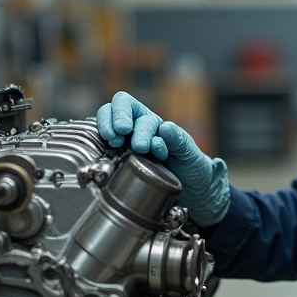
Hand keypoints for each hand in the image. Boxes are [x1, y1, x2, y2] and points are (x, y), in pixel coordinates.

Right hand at [96, 92, 229, 225]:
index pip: (127, 104)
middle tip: (119, 139)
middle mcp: (134, 131)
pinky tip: (111, 158)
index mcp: (151, 122)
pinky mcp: (120, 165)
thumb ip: (179, 140)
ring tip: (114, 144)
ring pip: (106, 128)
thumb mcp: (190, 152)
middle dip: (114, 122)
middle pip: (112, 112)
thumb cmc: (191, 166)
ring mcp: (125, 148)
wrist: (191, 191)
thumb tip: (163, 128)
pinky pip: (104, 153)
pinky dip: (104, 152)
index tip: (126, 130)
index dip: (121, 112)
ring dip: (107, 132)